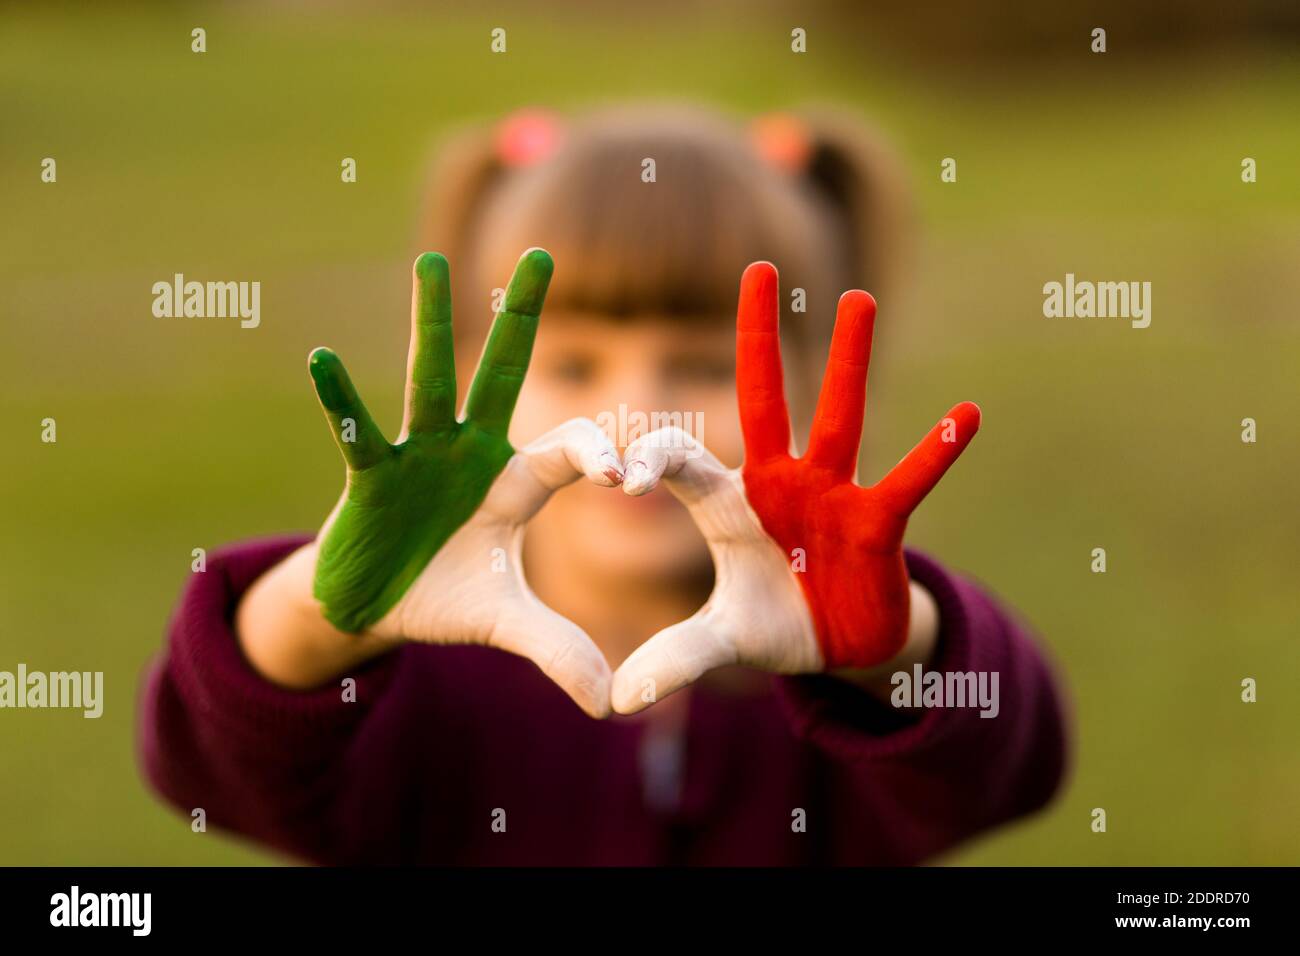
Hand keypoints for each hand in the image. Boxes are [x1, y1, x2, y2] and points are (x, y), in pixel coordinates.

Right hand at [303, 249, 622, 716]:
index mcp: (513, 481)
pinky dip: (339, 401)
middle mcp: (468, 453)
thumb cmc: (446, 598)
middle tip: (542, 253)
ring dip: (429, 327)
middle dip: (520, 319)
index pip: (567, 451)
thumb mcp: (505, 622)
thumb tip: (607, 700)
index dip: (596, 455)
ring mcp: (416, 458)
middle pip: (500, 376)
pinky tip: (320, 358)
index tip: (625, 473)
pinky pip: (355, 433)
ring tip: (426, 264)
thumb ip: (556, 647)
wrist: (376, 608)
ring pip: (425, 383)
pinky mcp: (368, 477)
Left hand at [610, 261, 979, 713]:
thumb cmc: (775, 623)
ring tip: (859, 298)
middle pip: (766, 400)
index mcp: (730, 502)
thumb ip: (676, 658)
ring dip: (851, 360)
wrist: (837, 647)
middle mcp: (780, 483)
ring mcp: (832, 497)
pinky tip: (967, 413)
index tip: (621, 478)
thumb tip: (615, 703)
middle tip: (757, 268)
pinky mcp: (878, 526)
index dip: (653, 461)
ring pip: (841, 418)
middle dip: (757, 338)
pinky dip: (936, 452)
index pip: (682, 462)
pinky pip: (908, 484)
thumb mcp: (722, 641)